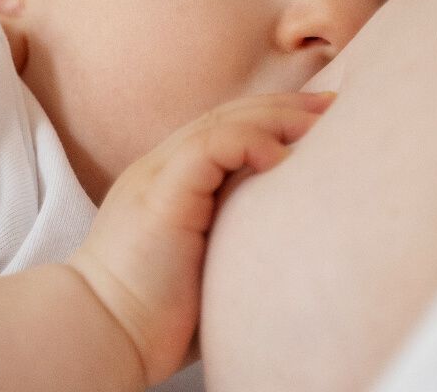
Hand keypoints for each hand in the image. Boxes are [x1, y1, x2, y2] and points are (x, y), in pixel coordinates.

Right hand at [67, 91, 335, 384]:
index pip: (224, 131)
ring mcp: (157, 176)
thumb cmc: (153, 315)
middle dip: (284, 107)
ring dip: (275, 117)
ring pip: (221, 122)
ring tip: (320, 123)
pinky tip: (281, 157)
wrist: (102, 332)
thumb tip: (290, 239)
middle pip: (227, 115)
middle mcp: (161, 168)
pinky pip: (208, 147)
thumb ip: (233, 237)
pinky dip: (248, 142)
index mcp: (170, 182)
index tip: (320, 124)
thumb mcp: (205, 264)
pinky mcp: (159, 192)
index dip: (272, 120)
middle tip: (334, 105)